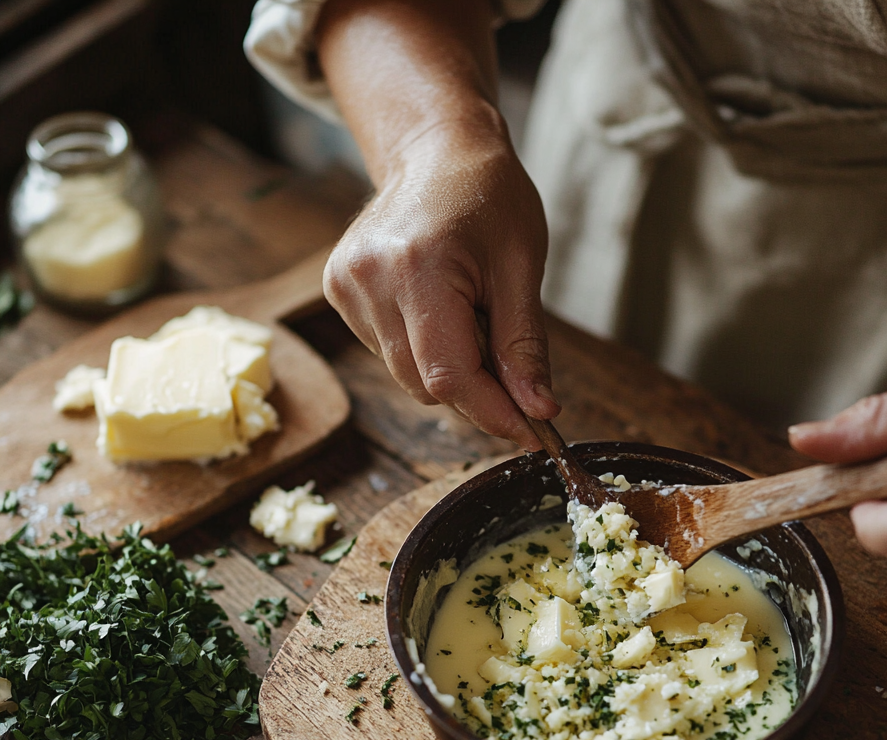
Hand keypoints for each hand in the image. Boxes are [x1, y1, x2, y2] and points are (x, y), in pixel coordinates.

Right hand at [323, 124, 557, 450]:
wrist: (436, 151)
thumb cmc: (488, 196)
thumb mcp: (521, 267)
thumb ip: (524, 345)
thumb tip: (537, 411)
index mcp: (417, 266)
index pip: (449, 376)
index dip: (493, 412)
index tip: (530, 430)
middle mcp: (368, 279)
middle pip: (425, 384)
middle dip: (477, 389)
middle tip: (511, 360)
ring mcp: (345, 286)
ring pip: (407, 376)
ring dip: (449, 367)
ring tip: (470, 313)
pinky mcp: (338, 292)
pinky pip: (389, 354)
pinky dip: (424, 349)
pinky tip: (439, 309)